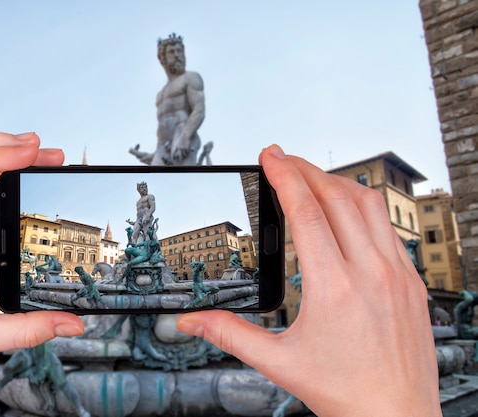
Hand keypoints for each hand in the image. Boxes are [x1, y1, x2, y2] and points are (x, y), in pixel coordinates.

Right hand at [177, 145, 440, 416]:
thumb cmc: (344, 392)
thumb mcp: (278, 363)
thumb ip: (229, 335)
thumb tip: (191, 321)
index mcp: (334, 288)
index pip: (306, 213)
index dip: (284, 176)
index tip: (271, 155)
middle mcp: (371, 273)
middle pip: (337, 197)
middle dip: (306, 170)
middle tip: (283, 159)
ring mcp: (398, 275)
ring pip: (369, 206)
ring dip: (336, 183)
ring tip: (312, 178)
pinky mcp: (412, 281)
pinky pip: (388, 228)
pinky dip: (363, 207)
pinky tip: (347, 212)